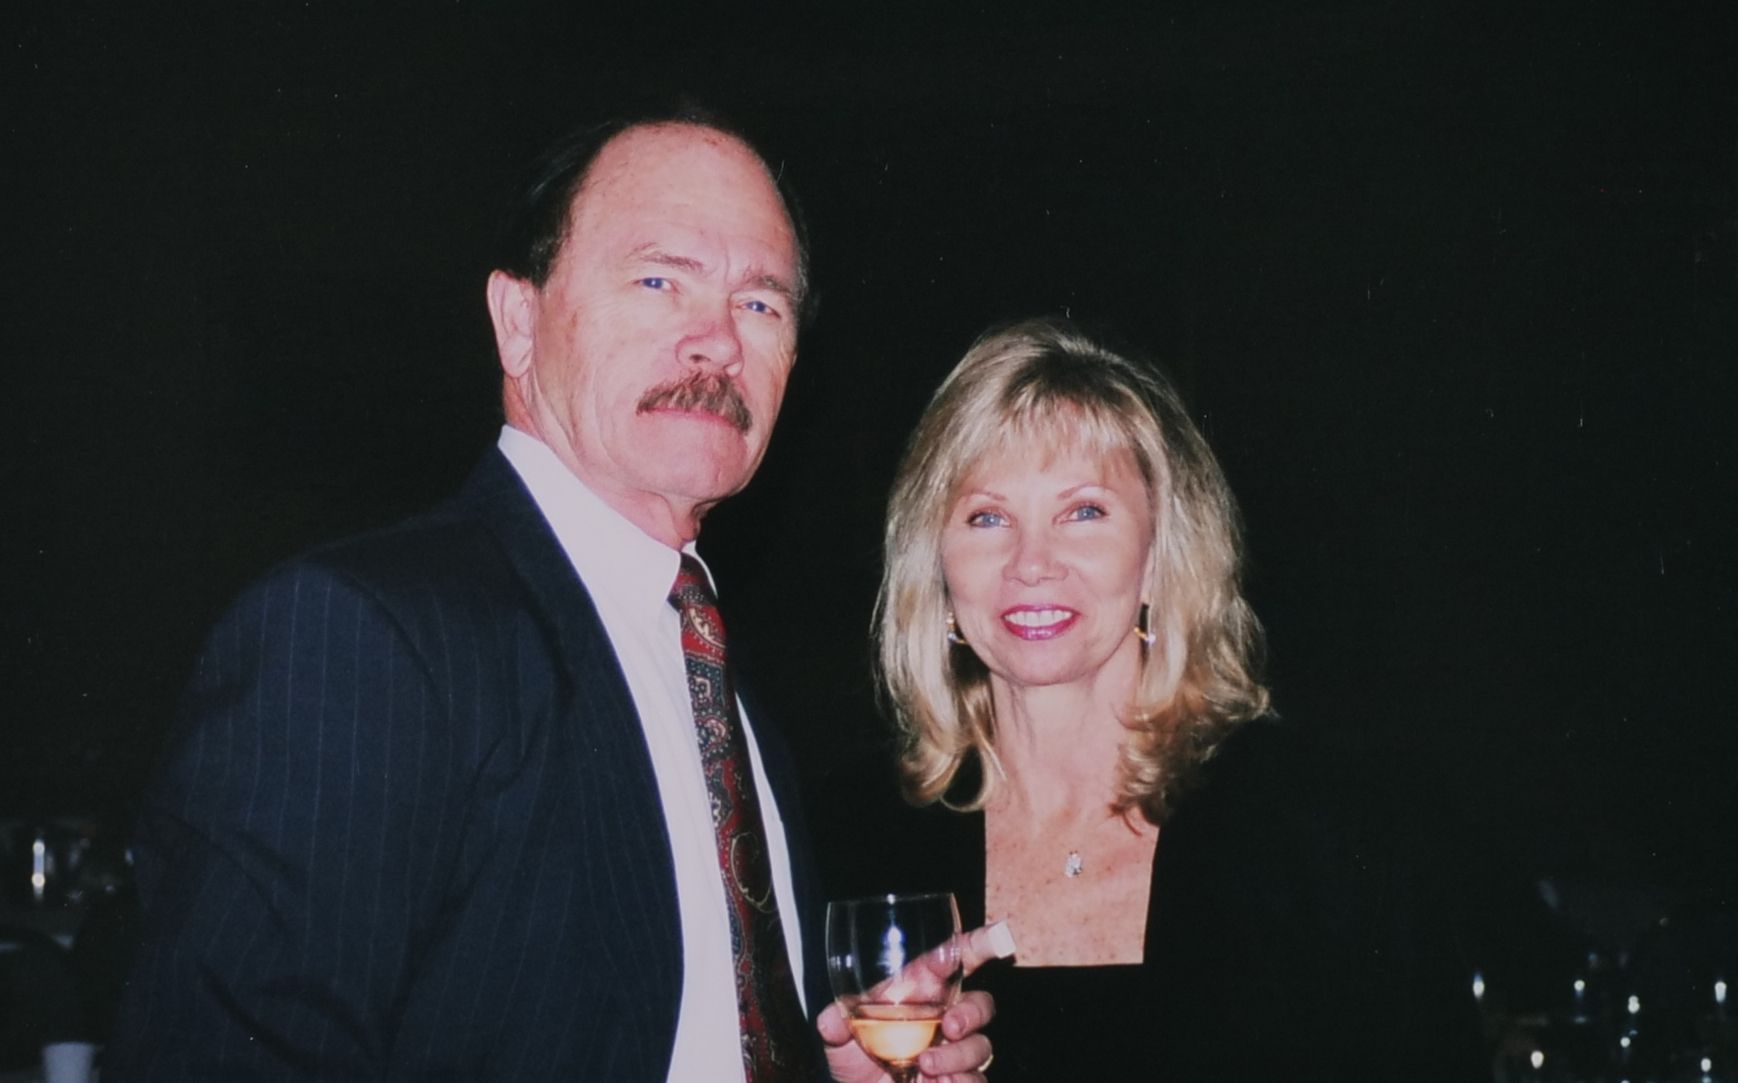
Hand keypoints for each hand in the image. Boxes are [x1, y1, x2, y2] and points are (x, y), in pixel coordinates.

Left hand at [820, 922, 1007, 1081]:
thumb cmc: (859, 1061)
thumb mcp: (840, 1041)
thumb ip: (836, 1025)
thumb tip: (831, 1021)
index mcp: (922, 990)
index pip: (956, 959)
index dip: (980, 944)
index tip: (999, 938)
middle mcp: (944, 1016)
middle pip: (980, 1003)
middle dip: (973, 1012)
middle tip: (950, 1025)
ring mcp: (955, 1051)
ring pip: (980, 1044)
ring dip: (957, 1055)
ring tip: (926, 1064)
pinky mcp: (961, 1079)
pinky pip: (976, 1079)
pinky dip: (959, 1080)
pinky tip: (936, 1082)